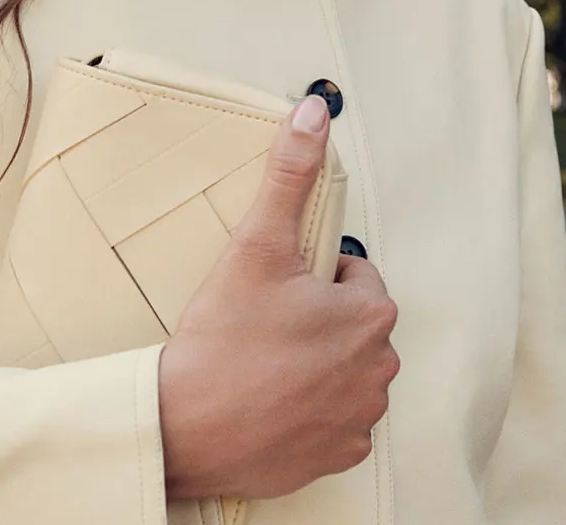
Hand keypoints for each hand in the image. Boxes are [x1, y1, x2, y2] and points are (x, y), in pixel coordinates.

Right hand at [157, 94, 399, 501]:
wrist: (186, 427)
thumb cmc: (224, 335)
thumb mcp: (257, 242)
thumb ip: (291, 173)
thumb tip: (316, 110)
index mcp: (370, 313)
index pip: (353, 275)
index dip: (309, 276)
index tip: (273, 290)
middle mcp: (380, 369)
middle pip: (350, 323)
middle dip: (316, 319)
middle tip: (262, 323)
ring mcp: (360, 418)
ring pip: (344, 370)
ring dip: (315, 364)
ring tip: (262, 362)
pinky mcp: (338, 455)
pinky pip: (334, 419)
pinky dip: (308, 410)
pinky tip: (270, 402)